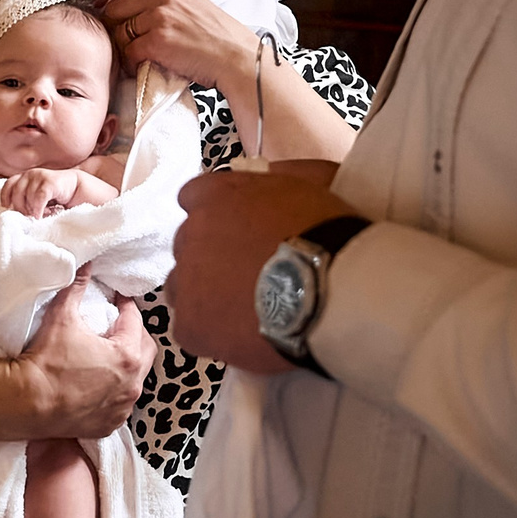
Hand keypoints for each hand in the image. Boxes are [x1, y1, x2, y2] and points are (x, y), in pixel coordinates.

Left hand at [3, 167, 76, 218]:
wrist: (75, 188)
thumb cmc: (54, 196)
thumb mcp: (36, 197)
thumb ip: (26, 201)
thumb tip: (15, 214)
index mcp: (24, 178)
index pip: (9, 185)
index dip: (6, 197)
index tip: (7, 207)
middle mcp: (29, 174)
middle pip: (17, 193)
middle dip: (21, 208)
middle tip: (29, 216)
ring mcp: (39, 176)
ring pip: (28, 197)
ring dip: (33, 209)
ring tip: (42, 214)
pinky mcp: (49, 181)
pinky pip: (39, 198)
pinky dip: (39, 209)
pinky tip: (44, 214)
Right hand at [13, 278, 155, 437]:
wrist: (26, 403)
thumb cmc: (46, 360)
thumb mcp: (62, 316)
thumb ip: (76, 285)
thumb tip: (84, 263)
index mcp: (128, 355)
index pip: (135, 321)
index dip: (125, 305)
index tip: (117, 298)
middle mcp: (132, 384)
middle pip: (144, 351)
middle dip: (134, 334)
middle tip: (117, 324)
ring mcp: (121, 407)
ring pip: (134, 379)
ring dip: (125, 365)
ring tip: (106, 355)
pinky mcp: (108, 425)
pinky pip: (119, 404)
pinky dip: (114, 392)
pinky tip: (98, 385)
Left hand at [95, 0, 256, 91]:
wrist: (238, 58)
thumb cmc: (219, 38)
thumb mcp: (193, 4)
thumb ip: (165, 1)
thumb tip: (135, 9)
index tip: (98, 1)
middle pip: (114, 7)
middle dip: (112, 26)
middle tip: (120, 41)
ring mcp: (158, 18)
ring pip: (119, 32)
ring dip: (122, 48)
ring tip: (136, 58)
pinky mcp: (157, 41)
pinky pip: (128, 53)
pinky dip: (131, 64)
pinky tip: (142, 67)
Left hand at [165, 169, 355, 373]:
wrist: (334, 288)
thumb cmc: (329, 232)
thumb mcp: (307, 184)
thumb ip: (273, 182)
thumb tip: (263, 183)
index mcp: (216, 195)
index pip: (193, 197)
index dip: (215, 216)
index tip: (235, 232)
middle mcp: (193, 232)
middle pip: (188, 245)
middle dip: (211, 257)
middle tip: (248, 275)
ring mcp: (189, 279)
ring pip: (182, 287)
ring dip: (206, 295)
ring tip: (244, 310)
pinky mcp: (192, 323)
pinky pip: (190, 328)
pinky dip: (211, 333)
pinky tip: (241, 335)